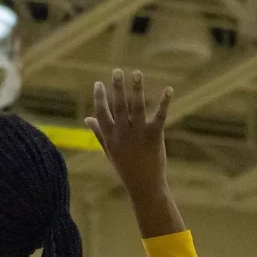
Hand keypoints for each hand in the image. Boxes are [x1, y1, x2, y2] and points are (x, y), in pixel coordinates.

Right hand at [84, 69, 172, 196]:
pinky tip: (168, 89)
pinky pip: (159, 116)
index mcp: (110, 136)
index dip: (100, 98)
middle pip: (118, 106)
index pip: (101, 113)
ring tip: (137, 73)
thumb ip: (99, 132)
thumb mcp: (109, 150)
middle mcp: (122, 133)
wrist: (143, 185)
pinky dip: (164, 102)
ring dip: (136, 89)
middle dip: (117, 87)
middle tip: (117, 71)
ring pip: (136, 107)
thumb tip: (87, 119)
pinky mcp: (155, 136)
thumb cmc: (125, 167)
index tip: (99, 83)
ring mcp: (138, 134)